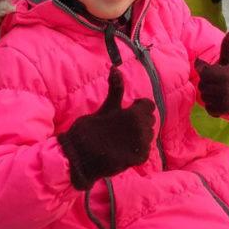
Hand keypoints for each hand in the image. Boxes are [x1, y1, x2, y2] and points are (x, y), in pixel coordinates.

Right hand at [58, 68, 154, 189]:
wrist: (79, 156)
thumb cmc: (91, 129)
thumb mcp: (106, 107)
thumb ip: (115, 87)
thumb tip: (115, 67)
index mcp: (135, 115)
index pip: (149, 106)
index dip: (138, 106)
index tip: (127, 109)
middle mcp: (142, 130)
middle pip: (149, 120)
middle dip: (139, 119)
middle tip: (123, 123)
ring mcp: (141, 147)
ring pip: (148, 135)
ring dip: (139, 134)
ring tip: (122, 136)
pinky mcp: (137, 160)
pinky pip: (145, 150)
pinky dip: (138, 149)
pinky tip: (124, 148)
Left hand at [194, 31, 228, 116]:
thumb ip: (227, 46)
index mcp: (224, 75)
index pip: (203, 74)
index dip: (207, 72)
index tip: (214, 71)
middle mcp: (224, 90)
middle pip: (202, 86)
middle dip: (207, 83)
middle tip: (217, 81)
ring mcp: (223, 102)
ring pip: (204, 97)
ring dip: (209, 93)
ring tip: (218, 89)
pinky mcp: (223, 111)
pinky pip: (209, 108)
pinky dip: (212, 105)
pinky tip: (219, 99)